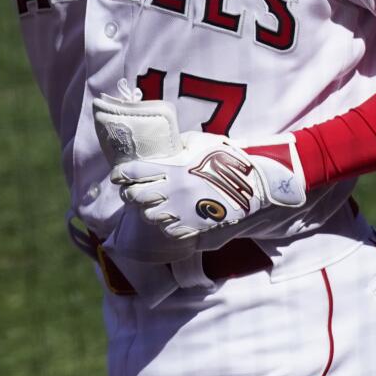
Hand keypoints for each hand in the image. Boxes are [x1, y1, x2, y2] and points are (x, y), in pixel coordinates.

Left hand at [111, 132, 306, 240]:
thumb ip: (179, 147)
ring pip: (149, 216)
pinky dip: (167, 226)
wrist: (257, 186)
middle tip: (135, 192)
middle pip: (134, 197)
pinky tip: (172, 220)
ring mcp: (182, 211)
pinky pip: (169, 231)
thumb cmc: (230, 161)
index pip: (132, 172)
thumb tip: (165, 149)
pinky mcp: (194, 228)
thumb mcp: (202, 144)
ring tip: (156, 206)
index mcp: (172, 168)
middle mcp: (173, 191)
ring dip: (149, 211)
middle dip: (131, 194)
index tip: (119, 176)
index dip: (121, 175)